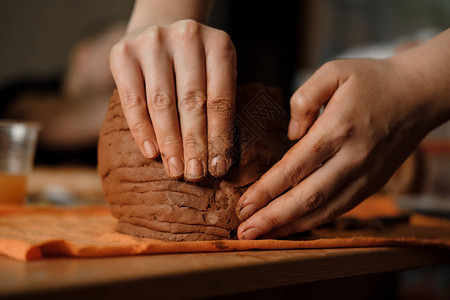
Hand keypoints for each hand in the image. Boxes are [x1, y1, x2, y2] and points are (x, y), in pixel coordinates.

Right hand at [110, 19, 235, 180]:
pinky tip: (151, 152)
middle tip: (195, 174)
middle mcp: (187, 37)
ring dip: (169, 142)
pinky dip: (142, 129)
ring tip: (175, 169)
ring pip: (162, 103)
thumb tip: (220, 159)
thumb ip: (217, 104)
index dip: (220, 136)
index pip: (221, 98)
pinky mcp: (124, 52)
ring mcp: (153, 41)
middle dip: (194, 143)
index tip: (219, 167)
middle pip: (192, 102)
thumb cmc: (192, 65)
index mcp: (219, 45)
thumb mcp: (214, 74)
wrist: (158, 31)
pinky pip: (133, 100)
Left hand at [235, 57, 438, 239]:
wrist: (418, 94)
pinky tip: (294, 226)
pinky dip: (316, 221)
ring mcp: (365, 175)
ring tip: (263, 237)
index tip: (243, 204)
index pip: (294, 167)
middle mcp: (353, 158)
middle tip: (245, 232)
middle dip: (273, 218)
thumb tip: (291, 134)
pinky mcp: (373, 183)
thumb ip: (304, 98)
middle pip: (307, 196)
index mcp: (338, 129)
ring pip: (325, 209)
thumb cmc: (371, 80)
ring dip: (292, 226)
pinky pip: (341, 208)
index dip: (266, 189)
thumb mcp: (334, 71)